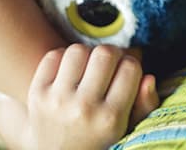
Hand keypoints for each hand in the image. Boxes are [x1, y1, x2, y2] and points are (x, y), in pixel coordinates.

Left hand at [23, 44, 158, 149]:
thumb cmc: (99, 136)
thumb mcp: (127, 128)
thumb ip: (145, 104)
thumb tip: (148, 77)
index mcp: (111, 118)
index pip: (130, 68)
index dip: (132, 63)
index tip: (127, 70)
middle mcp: (83, 109)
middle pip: (105, 53)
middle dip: (112, 53)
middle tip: (110, 63)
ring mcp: (57, 100)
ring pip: (78, 50)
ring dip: (87, 53)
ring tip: (89, 67)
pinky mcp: (37, 93)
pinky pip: (53, 56)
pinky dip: (64, 58)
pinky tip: (70, 71)